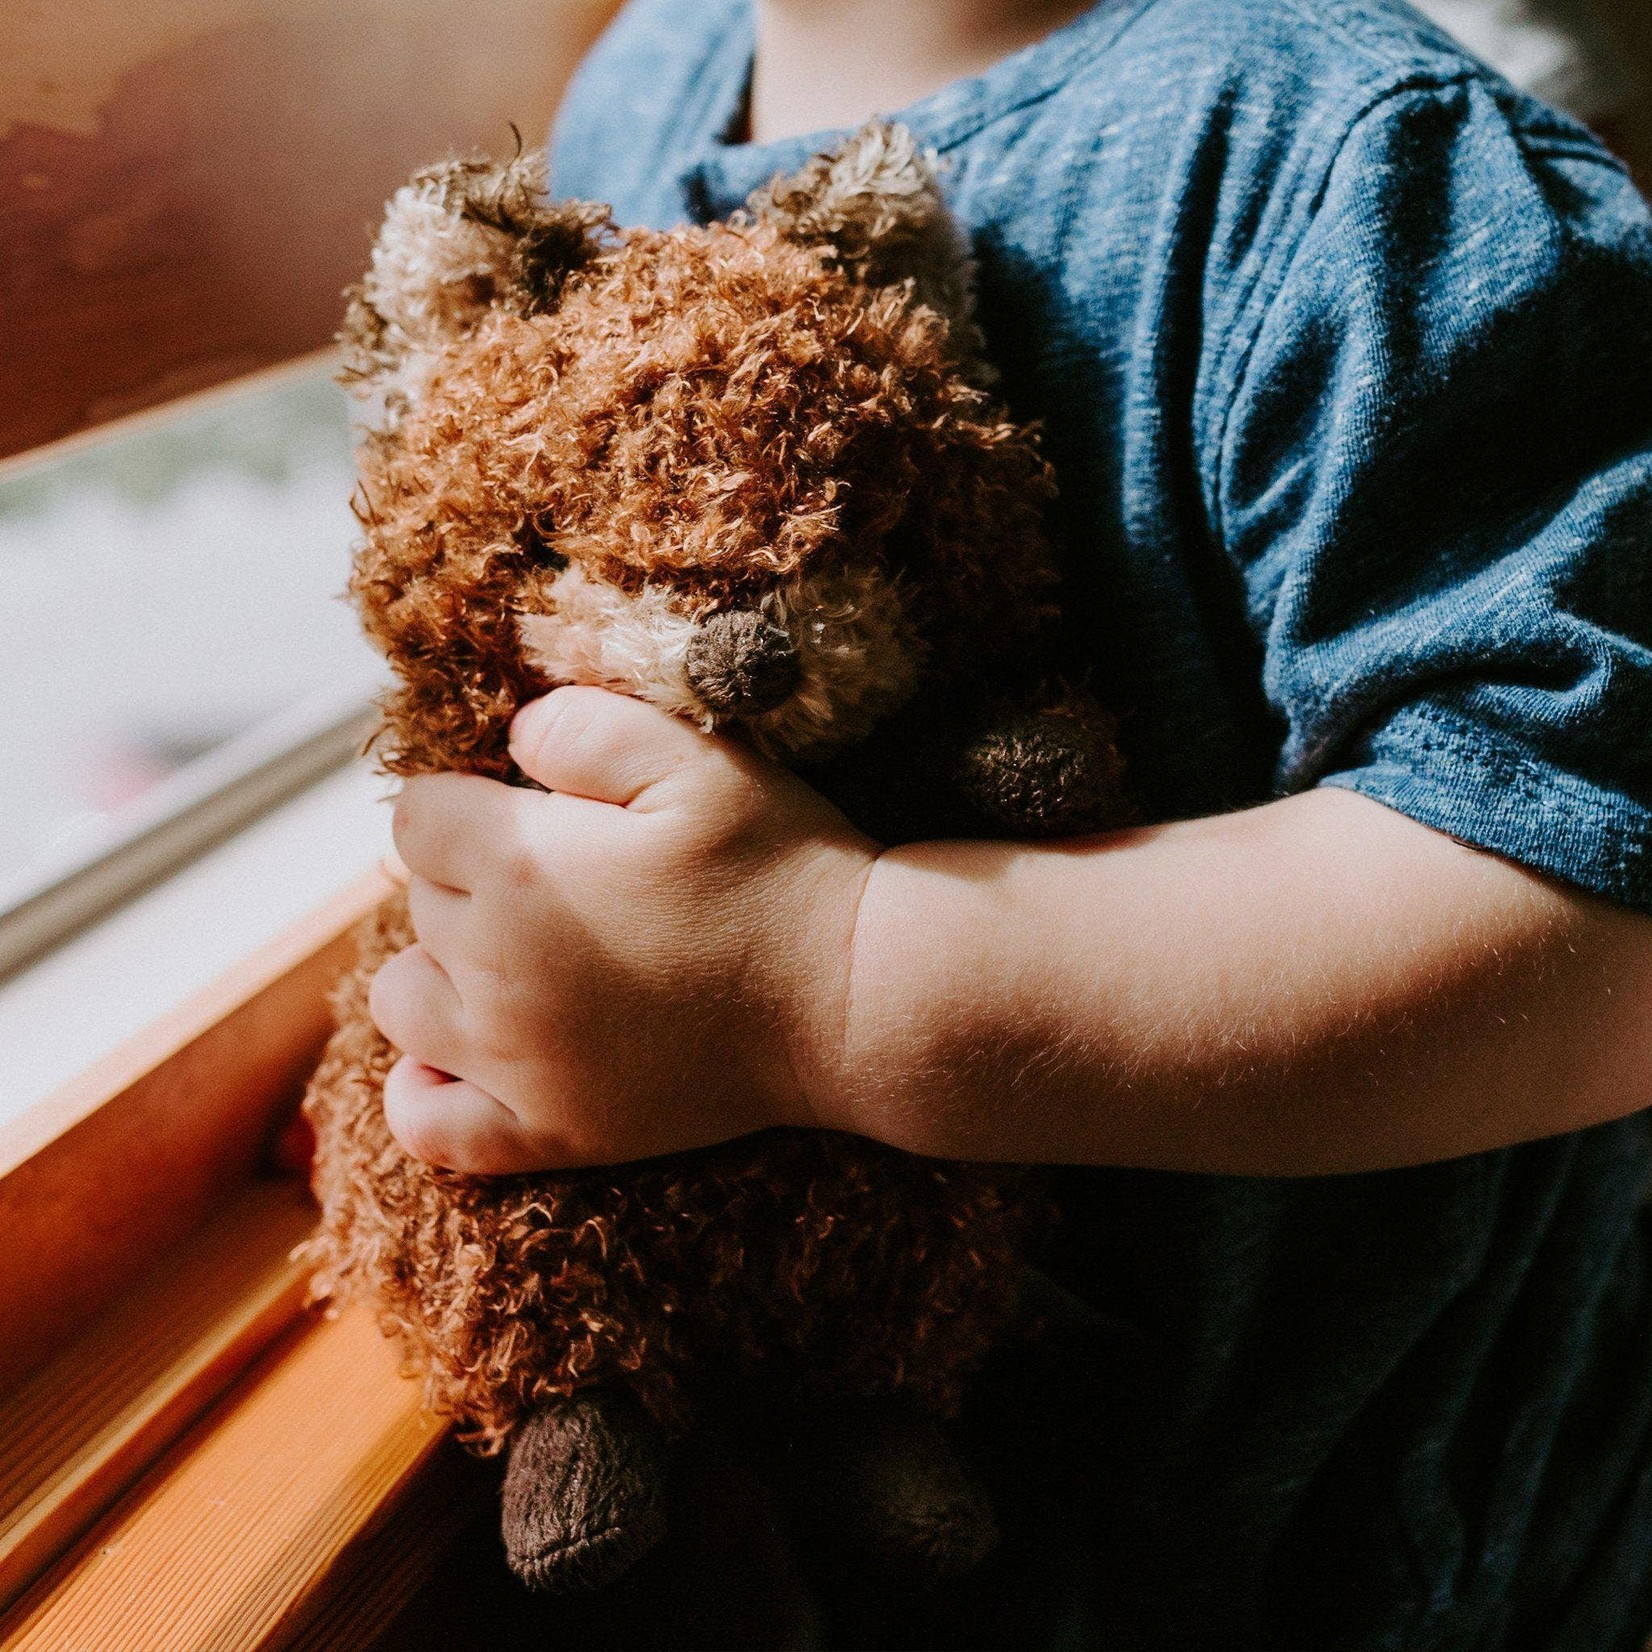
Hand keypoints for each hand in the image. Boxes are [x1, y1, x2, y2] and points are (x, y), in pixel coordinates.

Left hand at [368, 686, 878, 1173]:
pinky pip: (429, 1127)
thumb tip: (514, 734)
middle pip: (419, 902)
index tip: (538, 809)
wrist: (851, 999)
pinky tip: (466, 1059)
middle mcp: (491, 970)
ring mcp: (514, 1063)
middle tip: (569, 876)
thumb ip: (586, 727)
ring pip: (403, 1001)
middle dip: (471, 875)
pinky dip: (427, 1091)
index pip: (417, 816)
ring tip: (521, 955)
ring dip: (442, 968)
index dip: (472, 800)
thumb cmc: (777, 872)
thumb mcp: (697, 761)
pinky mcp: (553, 1131)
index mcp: (516, 868)